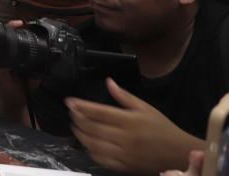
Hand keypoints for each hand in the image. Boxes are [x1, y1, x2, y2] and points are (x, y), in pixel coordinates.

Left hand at [66, 78, 203, 173]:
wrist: (179, 153)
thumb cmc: (162, 129)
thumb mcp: (146, 108)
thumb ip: (124, 96)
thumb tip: (109, 82)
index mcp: (130, 121)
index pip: (99, 112)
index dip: (82, 106)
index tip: (70, 101)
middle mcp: (126, 138)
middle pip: (93, 128)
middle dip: (77, 119)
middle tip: (71, 113)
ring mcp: (124, 154)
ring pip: (93, 144)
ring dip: (80, 135)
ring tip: (75, 126)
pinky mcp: (124, 167)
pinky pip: (102, 160)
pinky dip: (90, 151)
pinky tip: (87, 144)